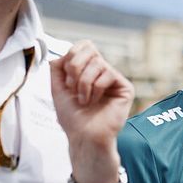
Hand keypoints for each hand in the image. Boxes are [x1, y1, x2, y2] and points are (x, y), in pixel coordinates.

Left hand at [50, 41, 133, 182]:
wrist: (83, 136)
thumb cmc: (72, 118)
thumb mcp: (57, 89)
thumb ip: (57, 68)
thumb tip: (62, 53)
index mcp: (87, 71)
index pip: (84, 46)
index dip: (72, 55)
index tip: (66, 76)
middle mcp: (102, 72)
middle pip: (90, 48)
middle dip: (75, 67)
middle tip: (72, 87)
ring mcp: (114, 79)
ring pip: (97, 63)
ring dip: (83, 83)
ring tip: (83, 100)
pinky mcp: (125, 87)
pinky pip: (108, 73)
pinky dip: (95, 89)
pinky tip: (94, 102)